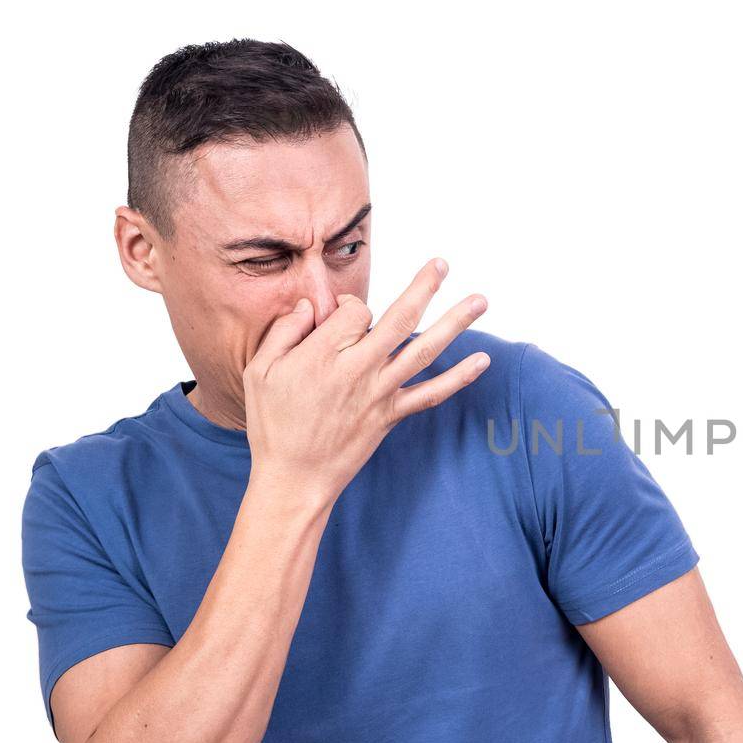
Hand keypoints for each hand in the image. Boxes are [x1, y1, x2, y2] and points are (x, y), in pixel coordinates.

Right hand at [242, 258, 488, 505]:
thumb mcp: (260, 370)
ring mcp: (380, 393)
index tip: (340, 315)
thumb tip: (309, 305)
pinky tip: (482, 360)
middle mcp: (358, 370)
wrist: (295, 478)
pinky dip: (459, 378)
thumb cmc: (274, 423)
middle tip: (443, 263)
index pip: (355, 311)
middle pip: (399, 319)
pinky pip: (431, 394)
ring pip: (424, 351)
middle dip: (424, 287)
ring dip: (454, 323)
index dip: (349, 305)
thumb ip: (285, 331)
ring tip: (481, 300)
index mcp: (323, 355)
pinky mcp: (391, 414)